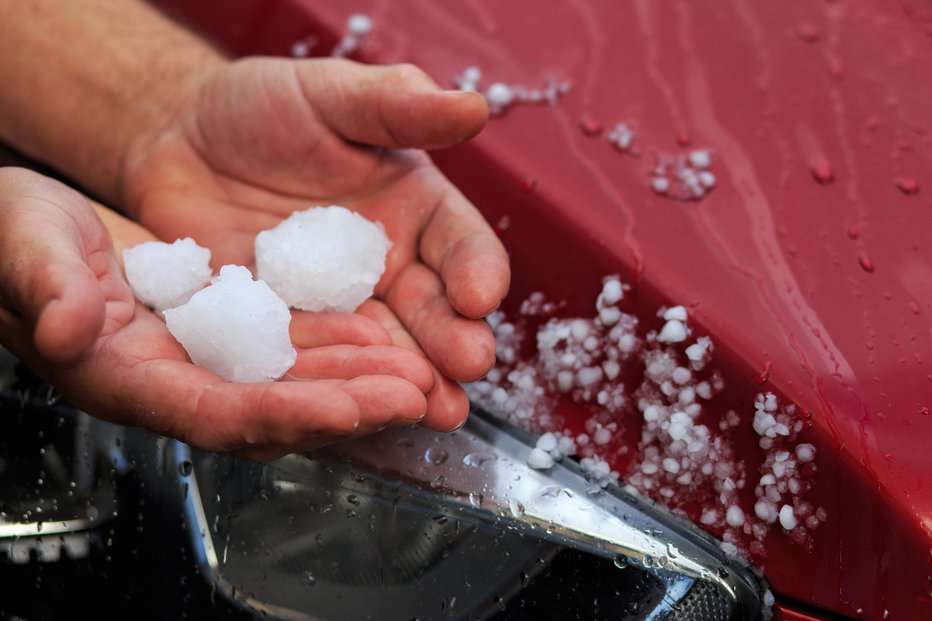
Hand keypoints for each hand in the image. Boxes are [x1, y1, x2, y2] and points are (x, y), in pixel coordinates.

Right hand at [0, 167, 439, 460]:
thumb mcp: (22, 241)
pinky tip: (382, 336)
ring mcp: (203, 358)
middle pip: (272, 410)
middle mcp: (173, 379)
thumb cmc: (14, 234)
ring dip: (357, 381)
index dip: (285, 414)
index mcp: (123, 375)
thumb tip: (63, 327)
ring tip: (420, 373)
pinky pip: (289, 348)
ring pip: (292, 383)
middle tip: (417, 395)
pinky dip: (337, 347)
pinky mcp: (224, 331)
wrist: (35, 226)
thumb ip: (43, 283)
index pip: (215, 412)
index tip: (350, 408)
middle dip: (347, 406)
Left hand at [122, 58, 510, 430]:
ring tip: (430, 410)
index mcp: (415, 211)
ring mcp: (337, 306)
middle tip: (467, 368)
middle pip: (431, 310)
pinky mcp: (286, 331)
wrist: (181, 138)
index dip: (476, 270)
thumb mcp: (331, 95)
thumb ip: (397, 104)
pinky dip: (330, 386)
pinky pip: (310, 360)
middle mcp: (387, 267)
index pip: (461, 244)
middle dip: (453, 341)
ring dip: (406, 380)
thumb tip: (473, 106)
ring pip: (381, 348)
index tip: (481, 296)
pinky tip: (349, 408)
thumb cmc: (264, 106)